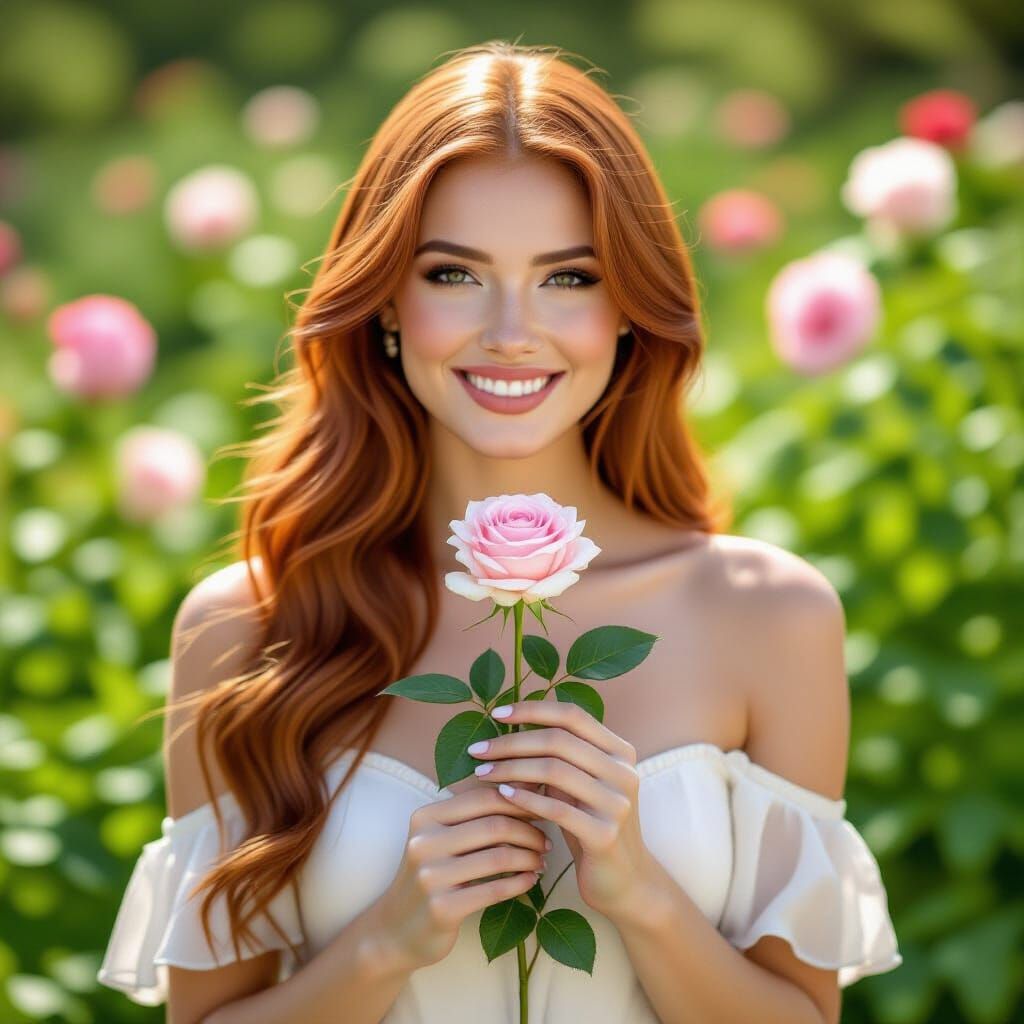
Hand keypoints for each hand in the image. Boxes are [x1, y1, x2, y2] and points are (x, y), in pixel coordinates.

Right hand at [375, 786, 549, 970]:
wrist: (395, 930)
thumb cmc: (430, 875)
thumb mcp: (441, 839)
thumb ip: (474, 815)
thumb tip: (527, 786)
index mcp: (425, 817)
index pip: (483, 798)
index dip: (518, 802)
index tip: (540, 810)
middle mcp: (424, 842)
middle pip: (494, 825)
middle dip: (529, 831)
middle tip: (545, 840)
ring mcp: (431, 876)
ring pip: (499, 857)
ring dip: (529, 858)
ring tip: (541, 861)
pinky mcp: (442, 908)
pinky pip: (495, 890)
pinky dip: (521, 883)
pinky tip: (531, 881)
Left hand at [468, 700, 655, 920]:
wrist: (626, 882)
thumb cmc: (592, 826)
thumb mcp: (580, 787)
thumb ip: (559, 759)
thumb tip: (510, 730)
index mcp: (620, 751)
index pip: (572, 715)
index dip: (533, 709)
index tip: (497, 713)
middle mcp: (623, 772)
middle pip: (558, 740)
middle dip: (512, 742)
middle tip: (478, 749)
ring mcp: (617, 803)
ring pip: (554, 770)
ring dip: (511, 768)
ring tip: (482, 772)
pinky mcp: (605, 834)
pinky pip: (556, 809)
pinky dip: (525, 798)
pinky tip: (502, 795)